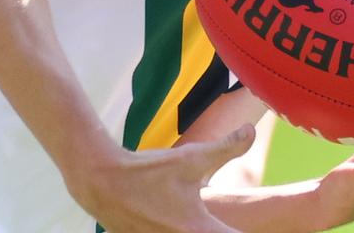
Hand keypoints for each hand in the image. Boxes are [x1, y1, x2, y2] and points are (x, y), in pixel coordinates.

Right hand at [75, 124, 256, 232]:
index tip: (251, 227)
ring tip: (189, 215)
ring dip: (201, 231)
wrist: (102, 182)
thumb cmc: (149, 171)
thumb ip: (226, 147)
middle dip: (221, 230)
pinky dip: (176, 232)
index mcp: (199, 231)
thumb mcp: (191, 158)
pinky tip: (174, 220)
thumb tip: (251, 131)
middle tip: (222, 221)